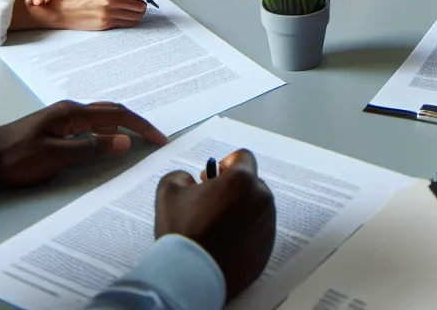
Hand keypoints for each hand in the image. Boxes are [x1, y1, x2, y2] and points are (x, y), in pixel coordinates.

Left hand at [0, 101, 165, 189]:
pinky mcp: (59, 131)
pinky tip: (111, 143)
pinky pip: (92, 128)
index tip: (158, 138)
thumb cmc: (14, 159)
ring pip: (103, 120)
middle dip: (137, 123)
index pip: (116, 115)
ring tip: (140, 139)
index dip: (140, 126)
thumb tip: (124, 143)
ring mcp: (65, 120)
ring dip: (123, 127)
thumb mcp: (52, 157)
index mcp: (72, 113)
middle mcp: (71, 112)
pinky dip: (108, 134)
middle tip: (155, 138)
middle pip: (113, 112)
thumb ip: (90, 149)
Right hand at [26, 0, 149, 30]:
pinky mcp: (105, 25)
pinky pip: (127, 24)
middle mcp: (111, 1)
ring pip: (137, 16)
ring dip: (136, 12)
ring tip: (128, 7)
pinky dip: (129, 19)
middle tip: (134, 0)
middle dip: (140, 2)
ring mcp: (108, 15)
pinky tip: (122, 14)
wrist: (59, 10)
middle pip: (141, 5)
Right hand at [156, 149, 275, 298]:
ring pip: (256, 208)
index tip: (214, 177)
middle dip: (234, 189)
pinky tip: (225, 243)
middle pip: (251, 183)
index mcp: (242, 181)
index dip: (227, 164)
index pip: (243, 157)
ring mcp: (267, 225)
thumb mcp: (169, 193)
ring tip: (217, 226)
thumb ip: (181, 176)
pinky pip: (258, 231)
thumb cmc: (181, 233)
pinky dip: (246, 232)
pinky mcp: (267, 248)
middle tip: (212, 203)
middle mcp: (261, 199)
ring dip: (241, 210)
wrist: (190, 279)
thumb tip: (190, 179)